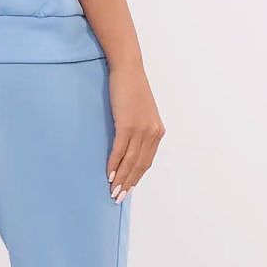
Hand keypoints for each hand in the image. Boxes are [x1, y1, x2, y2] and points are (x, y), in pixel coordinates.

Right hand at [106, 62, 164, 199]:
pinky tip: (108, 174)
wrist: (128, 69)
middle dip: (128, 183)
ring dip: (121, 178)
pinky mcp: (127, 124)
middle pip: (139, 165)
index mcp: (157, 131)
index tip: (127, 189)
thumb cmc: (131, 89)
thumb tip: (128, 147)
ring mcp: (141, 129)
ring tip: (112, 191)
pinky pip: (120, 150)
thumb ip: (138, 129)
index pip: (147, 161)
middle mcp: (152, 132)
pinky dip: (114, 164)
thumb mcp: (140, 112)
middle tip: (117, 197)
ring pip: (130, 161)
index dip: (136, 177)